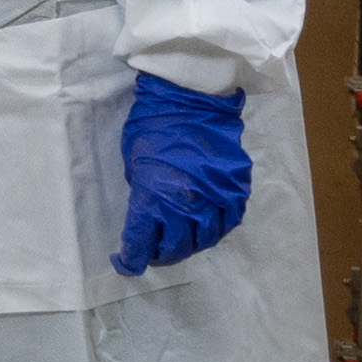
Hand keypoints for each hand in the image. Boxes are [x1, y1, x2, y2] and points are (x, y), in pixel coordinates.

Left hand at [112, 72, 250, 275]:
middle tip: (154, 250)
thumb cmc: (152, 124)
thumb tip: (147, 215)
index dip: (131, 258)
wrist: (191, 98)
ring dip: (188, 244)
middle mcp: (184, 203)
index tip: (126, 262)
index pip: (140, 241)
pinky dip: (216, 228)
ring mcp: (214, 197)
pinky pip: (228, 221)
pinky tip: (206, 226)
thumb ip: (143, 192)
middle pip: (173, 246)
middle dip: (159, 253)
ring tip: (180, 241)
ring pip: (203, 239)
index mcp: (153, 195)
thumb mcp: (133, 161)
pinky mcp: (236, 189)